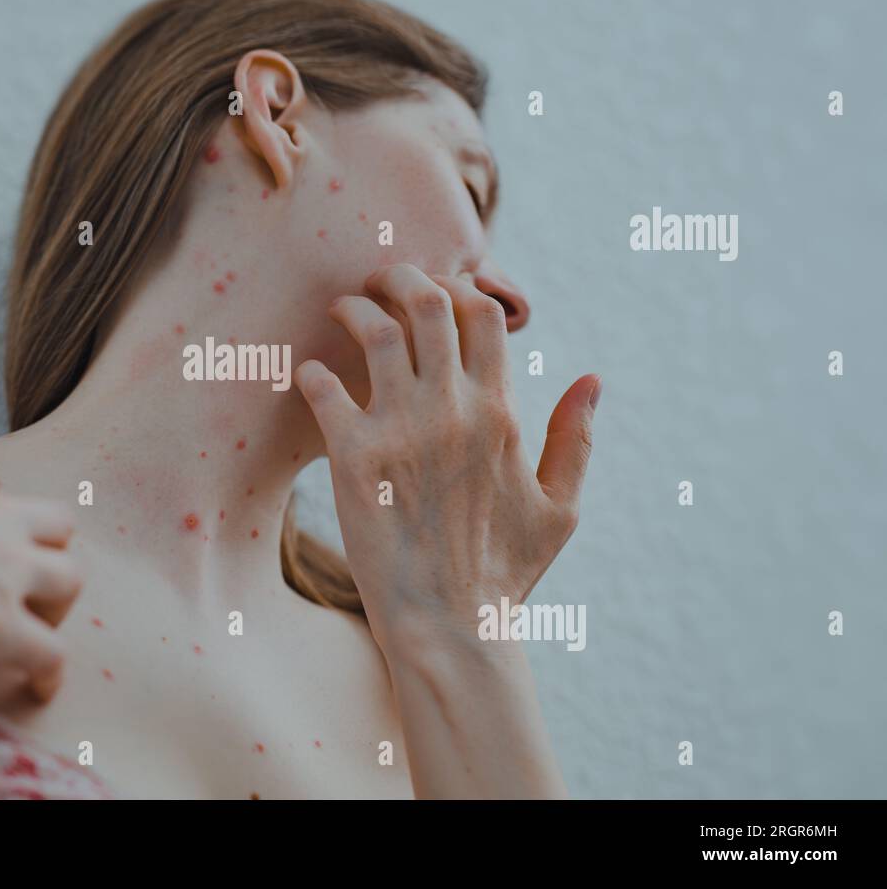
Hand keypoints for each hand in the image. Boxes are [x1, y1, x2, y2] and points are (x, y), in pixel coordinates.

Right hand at [0, 452, 81, 706]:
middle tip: (19, 576)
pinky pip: (52, 652)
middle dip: (42, 546)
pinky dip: (48, 672)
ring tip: (34, 629)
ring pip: (70, 577)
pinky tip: (35, 687)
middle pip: (51, 517)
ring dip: (55, 606)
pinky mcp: (7, 626)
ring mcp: (4, 568)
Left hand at [294, 264, 598, 659]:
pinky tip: (309, 373)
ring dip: (355, 308)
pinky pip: (323, 387)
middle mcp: (452, 410)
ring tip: (342, 309)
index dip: (456, 287)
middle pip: (427, 302)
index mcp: (500, 413)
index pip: (482, 314)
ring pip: (375, 331)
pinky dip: (312, 370)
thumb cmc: (504, 571)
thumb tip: (592, 378)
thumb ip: (576, 439)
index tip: (434, 292)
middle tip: (379, 280)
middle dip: (401, 277)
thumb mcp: (559, 507)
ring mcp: (401, 430)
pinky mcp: (352, 456)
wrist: (449, 624)